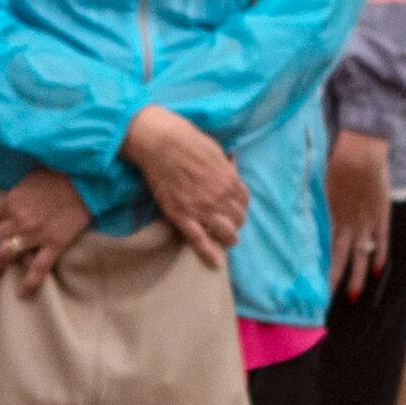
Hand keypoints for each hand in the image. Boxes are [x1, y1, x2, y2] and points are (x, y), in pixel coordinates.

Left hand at [0, 168, 91, 291]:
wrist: (86, 181)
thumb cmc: (60, 175)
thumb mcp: (31, 179)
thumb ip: (18, 192)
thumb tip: (12, 200)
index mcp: (11, 201)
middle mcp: (18, 219)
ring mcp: (35, 233)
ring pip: (6, 255)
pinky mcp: (54, 244)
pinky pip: (38, 268)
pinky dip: (29, 283)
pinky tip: (23, 293)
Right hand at [120, 105, 247, 262]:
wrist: (161, 143)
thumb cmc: (186, 140)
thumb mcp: (215, 150)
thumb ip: (225, 165)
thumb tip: (231, 167)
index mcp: (229, 179)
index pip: (244, 201)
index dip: (240, 207)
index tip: (234, 209)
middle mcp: (220, 196)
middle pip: (238, 219)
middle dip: (235, 223)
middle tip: (229, 225)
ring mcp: (202, 208)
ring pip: (225, 233)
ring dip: (228, 239)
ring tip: (226, 241)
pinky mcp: (183, 216)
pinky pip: (199, 240)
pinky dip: (208, 254)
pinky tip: (215, 264)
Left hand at [324, 131, 391, 293]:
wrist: (360, 152)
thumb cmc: (335, 163)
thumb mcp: (316, 183)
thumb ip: (309, 200)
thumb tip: (292, 214)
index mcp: (329, 217)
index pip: (322, 248)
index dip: (317, 266)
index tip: (309, 282)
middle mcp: (346, 224)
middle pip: (339, 258)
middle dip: (333, 280)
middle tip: (325, 301)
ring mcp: (365, 222)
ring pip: (361, 256)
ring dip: (357, 277)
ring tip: (353, 296)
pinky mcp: (381, 216)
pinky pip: (382, 240)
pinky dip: (380, 256)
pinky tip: (377, 271)